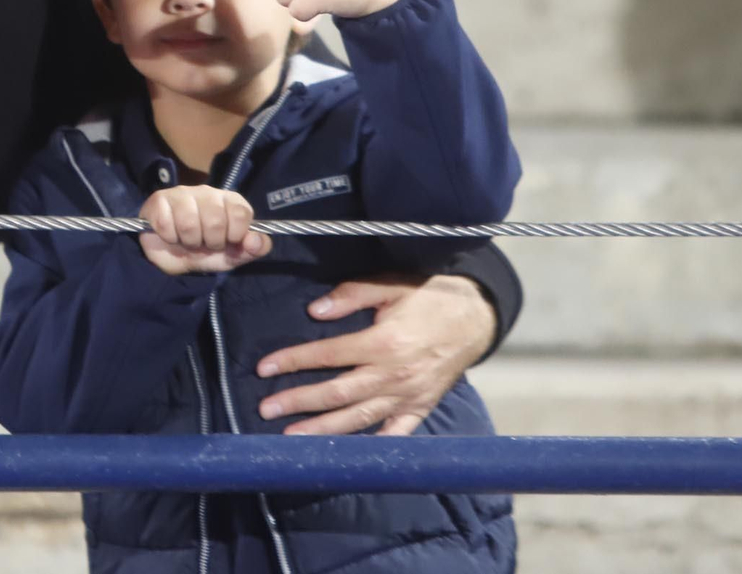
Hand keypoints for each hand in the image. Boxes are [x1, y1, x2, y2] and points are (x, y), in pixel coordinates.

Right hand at [138, 186, 270, 275]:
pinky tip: (170, 234)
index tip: (227, 241)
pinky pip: (166, 224)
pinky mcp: (159, 199)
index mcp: (229, 201)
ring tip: (187, 240)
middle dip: (210, 242)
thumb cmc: (204, 251)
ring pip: (189, 223)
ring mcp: (182, 193)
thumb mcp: (232, 255)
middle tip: (204, 243)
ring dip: (188, 241)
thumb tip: (256, 241)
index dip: (234, 234)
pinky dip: (169, 237)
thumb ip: (252, 249)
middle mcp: (207, 192)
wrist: (170, 258)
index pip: (240, 212)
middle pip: (215, 220)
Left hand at [254, 273, 494, 435]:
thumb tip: (315, 311)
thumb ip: (352, 295)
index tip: (264, 368)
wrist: (476, 317)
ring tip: (292, 437)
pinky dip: (373, 445)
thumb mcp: (391, 284)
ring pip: (360, 419)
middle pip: (338, 393)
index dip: (294, 360)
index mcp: (384, 342)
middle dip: (299, 402)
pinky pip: (395, 433)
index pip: (329, 354)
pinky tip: (348, 456)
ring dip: (324, 429)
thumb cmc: (430, 297)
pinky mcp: (420, 407)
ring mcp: (408, 396)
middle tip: (266, 409)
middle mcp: (394, 374)